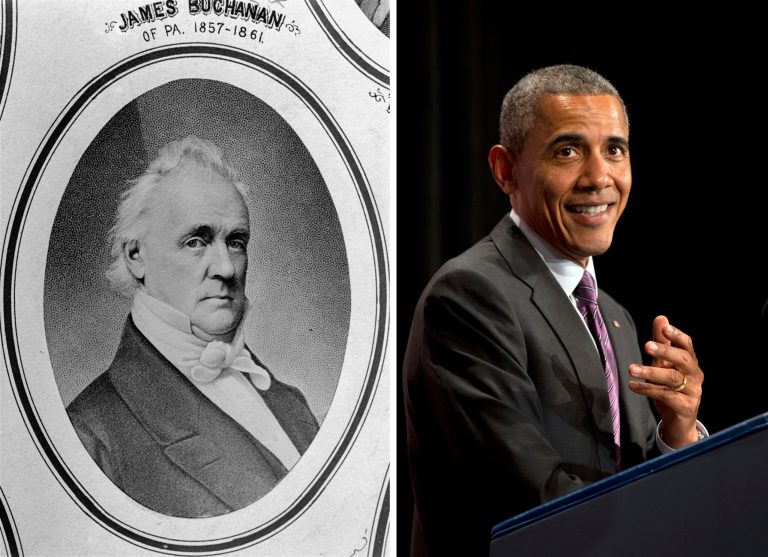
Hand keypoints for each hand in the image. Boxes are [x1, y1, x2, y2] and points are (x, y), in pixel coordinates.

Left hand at [628, 316, 703, 447]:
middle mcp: (695, 376)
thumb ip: (662, 342)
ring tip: (631, 369)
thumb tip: (661, 318)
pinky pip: (666, 396)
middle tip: (647, 346)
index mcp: (691, 363)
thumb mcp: (665, 365)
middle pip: (683, 360)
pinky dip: (648, 390)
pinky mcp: (685, 407)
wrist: (679, 422)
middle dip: (666, 351)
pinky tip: (633, 386)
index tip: (665, 328)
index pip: (687, 345)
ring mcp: (692, 392)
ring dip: (651, 372)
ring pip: (673, 378)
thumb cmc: (671, 389)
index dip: (677, 336)